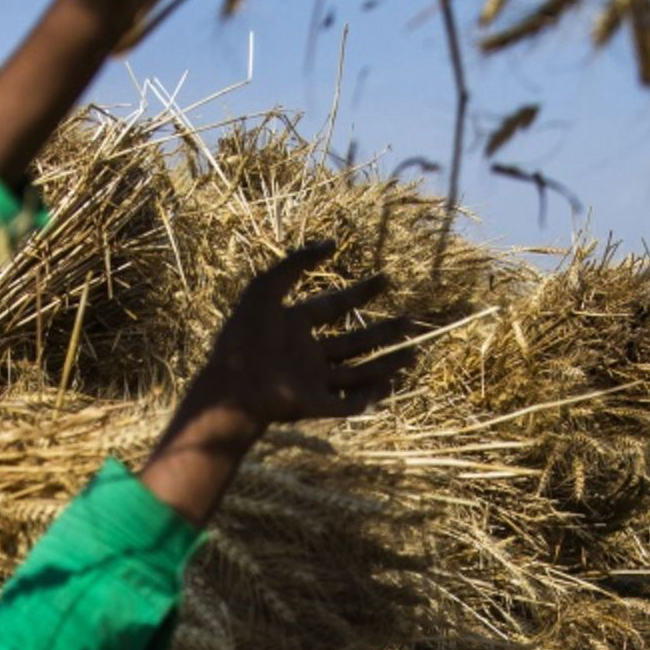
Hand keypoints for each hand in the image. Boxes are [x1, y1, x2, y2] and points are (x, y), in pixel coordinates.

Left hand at [135, 242, 420, 525]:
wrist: (233, 386)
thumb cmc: (245, 336)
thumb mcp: (266, 287)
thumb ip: (297, 262)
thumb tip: (331, 243)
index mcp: (293, 325)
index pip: (333, 306)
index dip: (360, 292)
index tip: (387, 279)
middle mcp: (306, 354)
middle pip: (353, 341)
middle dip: (383, 331)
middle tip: (410, 318)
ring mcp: (312, 381)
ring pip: (359, 372)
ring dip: (388, 362)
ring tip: (415, 351)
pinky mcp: (316, 405)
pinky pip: (350, 401)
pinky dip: (372, 394)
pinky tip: (393, 382)